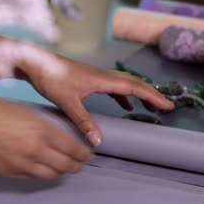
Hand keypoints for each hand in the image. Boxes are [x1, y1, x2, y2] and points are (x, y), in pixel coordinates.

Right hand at [0, 95, 91, 179]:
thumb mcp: (26, 111)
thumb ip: (44, 125)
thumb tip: (57, 135)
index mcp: (42, 130)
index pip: (73, 149)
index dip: (84, 154)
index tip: (88, 154)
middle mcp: (36, 150)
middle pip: (67, 165)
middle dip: (77, 166)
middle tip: (81, 163)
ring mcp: (23, 164)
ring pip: (51, 175)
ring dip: (61, 172)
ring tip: (64, 168)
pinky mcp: (11, 172)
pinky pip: (32, 176)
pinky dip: (41, 172)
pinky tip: (42, 167)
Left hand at [18, 53, 174, 145]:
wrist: (35, 63)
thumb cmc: (49, 77)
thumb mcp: (67, 102)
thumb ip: (83, 121)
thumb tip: (97, 140)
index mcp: (102, 80)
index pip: (135, 88)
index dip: (153, 97)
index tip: (167, 106)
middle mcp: (103, 76)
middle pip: (135, 84)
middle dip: (152, 95)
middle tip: (166, 107)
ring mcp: (97, 77)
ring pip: (125, 85)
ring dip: (140, 95)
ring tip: (150, 108)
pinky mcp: (89, 80)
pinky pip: (114, 88)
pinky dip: (124, 97)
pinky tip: (125, 106)